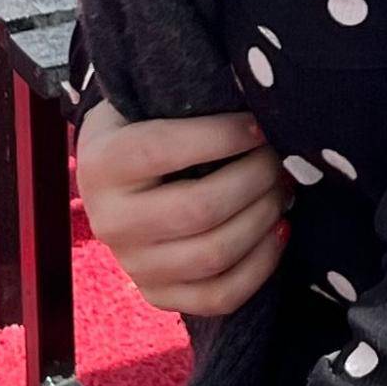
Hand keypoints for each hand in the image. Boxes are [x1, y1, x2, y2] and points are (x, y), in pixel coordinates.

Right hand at [75, 101, 294, 316]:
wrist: (113, 176)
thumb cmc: (145, 124)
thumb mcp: (146, 100)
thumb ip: (187, 97)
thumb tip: (253, 88)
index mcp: (103, 163)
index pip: (163, 150)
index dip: (222, 137)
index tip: (258, 126)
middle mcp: (110, 221)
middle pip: (198, 209)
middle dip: (255, 180)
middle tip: (279, 158)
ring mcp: (133, 264)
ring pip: (213, 255)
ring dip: (263, 219)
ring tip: (283, 189)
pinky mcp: (158, 294)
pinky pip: (218, 297)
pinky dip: (261, 266)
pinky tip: (279, 230)